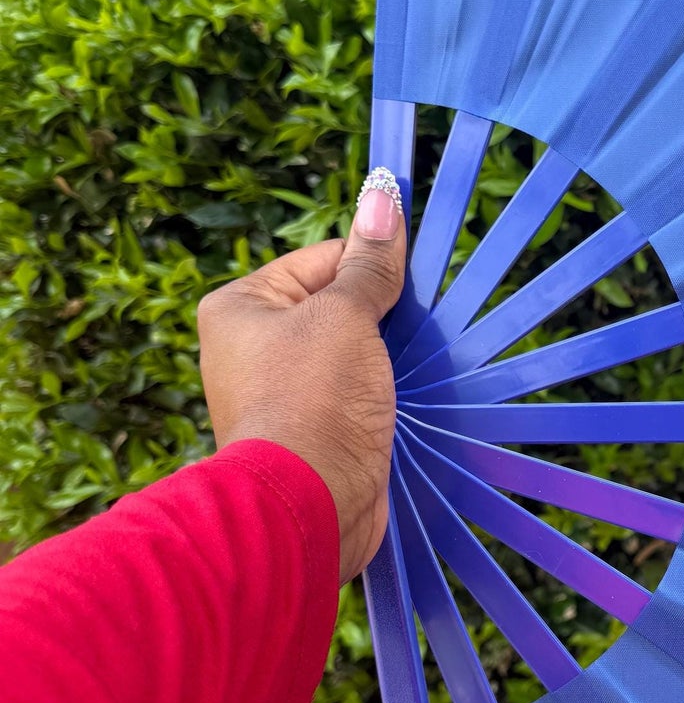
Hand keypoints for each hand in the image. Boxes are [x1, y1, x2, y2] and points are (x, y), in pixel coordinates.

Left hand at [199, 171, 407, 583]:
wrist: (307, 507)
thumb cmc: (313, 400)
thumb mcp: (347, 316)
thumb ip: (370, 263)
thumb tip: (383, 194)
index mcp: (240, 306)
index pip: (322, 260)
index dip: (372, 264)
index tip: (416, 275)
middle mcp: (251, 348)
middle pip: (338, 307)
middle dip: (383, 315)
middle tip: (424, 322)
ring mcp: (282, 393)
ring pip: (352, 354)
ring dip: (388, 358)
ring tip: (419, 364)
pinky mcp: (312, 432)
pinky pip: (356, 395)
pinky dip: (384, 394)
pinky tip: (412, 398)